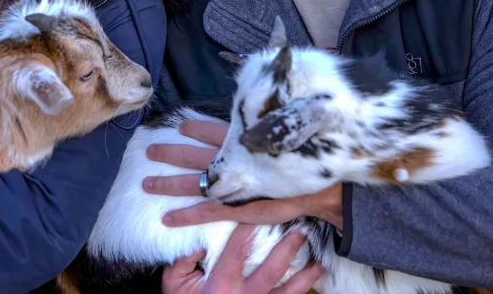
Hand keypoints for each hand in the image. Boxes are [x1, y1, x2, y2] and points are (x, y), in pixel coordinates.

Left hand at [143, 120, 343, 229]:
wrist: (324, 190)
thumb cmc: (307, 159)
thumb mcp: (285, 134)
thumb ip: (270, 124)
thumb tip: (264, 104)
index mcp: (243, 142)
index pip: (213, 131)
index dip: (195, 128)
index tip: (180, 126)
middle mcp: (233, 160)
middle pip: (193, 155)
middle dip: (169, 152)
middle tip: (148, 150)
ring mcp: (233, 186)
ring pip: (192, 182)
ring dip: (167, 182)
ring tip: (146, 182)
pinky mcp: (236, 209)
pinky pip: (205, 213)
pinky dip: (185, 216)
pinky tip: (167, 219)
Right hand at [161, 223, 323, 293]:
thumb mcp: (174, 280)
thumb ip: (184, 259)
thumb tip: (199, 238)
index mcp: (221, 283)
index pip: (239, 250)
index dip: (249, 227)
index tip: (261, 207)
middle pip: (272, 270)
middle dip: (288, 248)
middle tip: (301, 229)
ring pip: (288, 292)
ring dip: (305, 277)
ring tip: (319, 261)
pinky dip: (302, 292)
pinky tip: (314, 281)